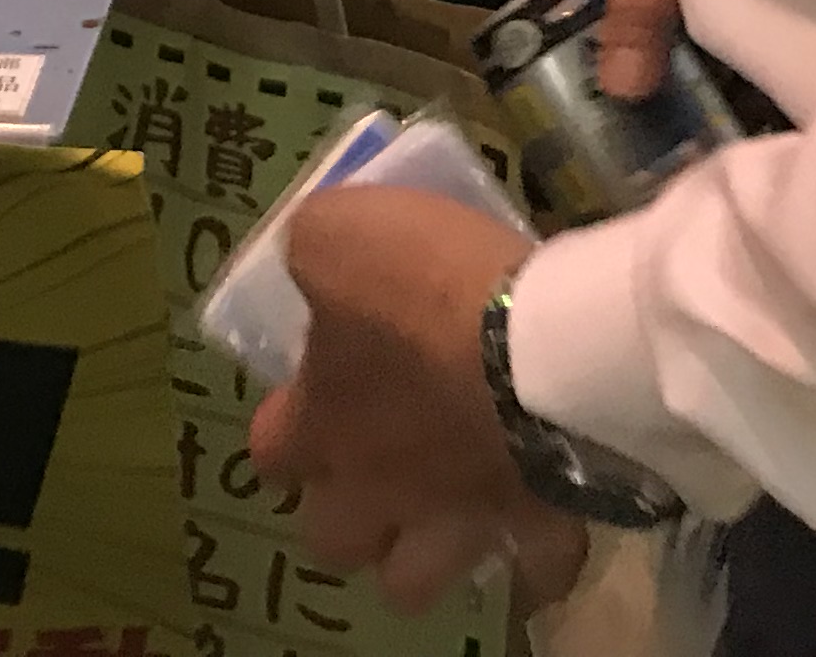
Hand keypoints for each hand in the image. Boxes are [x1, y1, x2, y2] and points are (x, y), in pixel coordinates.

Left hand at [256, 187, 589, 614]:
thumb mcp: (338, 231)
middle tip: (377, 468)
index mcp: (322, 426)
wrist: (545, 343)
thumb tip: (310, 272)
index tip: (311, 399)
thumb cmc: (430, 289)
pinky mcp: (536, 528)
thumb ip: (311, 254)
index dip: (286, 430)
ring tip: (446, 512)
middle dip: (346, 516)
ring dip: (422, 554)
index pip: (270, 453)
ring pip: (413, 584)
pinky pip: (537, 572)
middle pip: (333, 543)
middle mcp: (377, 492)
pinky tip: (540, 524)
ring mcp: (454, 523)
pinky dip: (535, 559)